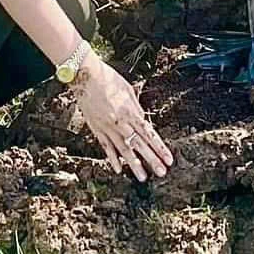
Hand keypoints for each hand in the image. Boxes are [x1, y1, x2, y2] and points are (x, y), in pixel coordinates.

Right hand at [72, 56, 172, 181]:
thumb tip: (143, 121)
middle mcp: (120, 122)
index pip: (148, 134)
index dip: (159, 148)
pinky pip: (106, 146)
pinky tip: (119, 169)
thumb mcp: (127, 90)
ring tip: (143, 177)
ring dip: (134, 164)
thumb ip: (136, 108)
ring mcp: (107, 127)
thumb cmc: (108, 78)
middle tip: (162, 172)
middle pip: (138, 144)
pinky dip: (112, 158)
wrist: (85, 75)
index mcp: (130, 111)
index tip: (169, 159)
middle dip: (151, 160)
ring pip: (123, 149)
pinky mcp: (96, 128)